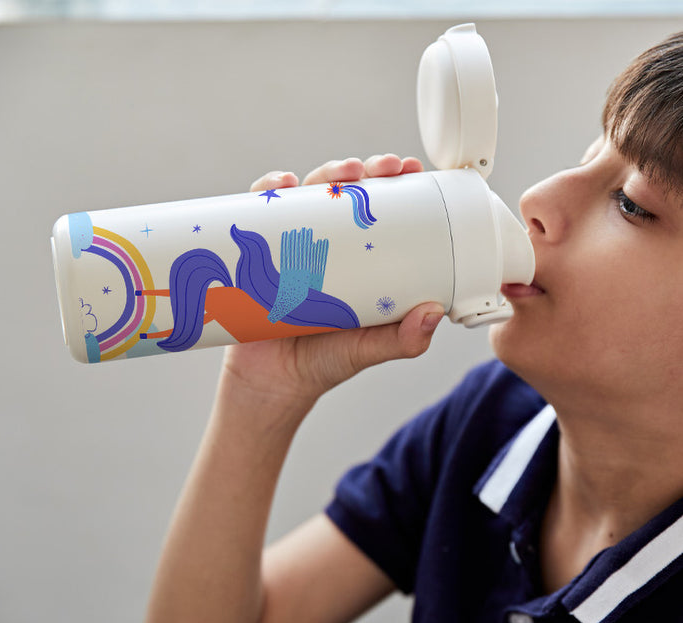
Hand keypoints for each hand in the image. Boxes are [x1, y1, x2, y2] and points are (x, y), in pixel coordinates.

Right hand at [223, 155, 442, 405]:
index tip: (412, 172)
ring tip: (345, 174)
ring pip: (308, 194)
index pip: (379, 213)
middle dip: (366, 172)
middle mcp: (327, 246)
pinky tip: (282, 185)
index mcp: (359, 262)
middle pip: (345, 194)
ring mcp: (292, 244)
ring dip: (327, 174)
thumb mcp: (368, 349)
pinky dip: (269, 191)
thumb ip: (402, 340)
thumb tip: (433, 312)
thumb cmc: (323, 362)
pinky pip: (262, 212)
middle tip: (384, 168)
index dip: (396, 186)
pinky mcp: (260, 250)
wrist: (271, 383)